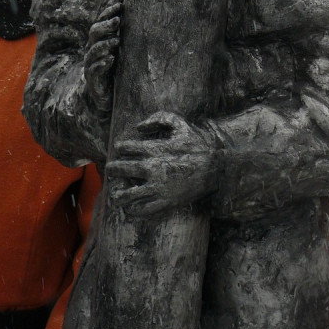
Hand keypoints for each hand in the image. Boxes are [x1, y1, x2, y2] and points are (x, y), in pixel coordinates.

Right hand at [83, 2, 121, 115]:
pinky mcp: (93, 78)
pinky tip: (111, 59)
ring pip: (93, 50)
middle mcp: (92, 50)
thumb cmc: (117, 70)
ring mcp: (91, 64)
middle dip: (106, 25)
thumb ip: (127, 36)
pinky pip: (94, 69)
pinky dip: (102, 63)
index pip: (101, 21)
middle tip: (118, 21)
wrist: (106, 95)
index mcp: (99, 40)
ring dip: (105, 44)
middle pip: (94, 32)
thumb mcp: (123, 51)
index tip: (121, 5)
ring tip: (116, 41)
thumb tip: (145, 15)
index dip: (108, 12)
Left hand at [105, 111, 220, 215]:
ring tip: (115, 195)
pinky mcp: (165, 202)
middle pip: (121, 169)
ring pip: (127, 194)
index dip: (120, 147)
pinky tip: (130, 208)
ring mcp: (158, 187)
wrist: (217, 165)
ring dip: (117, 194)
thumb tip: (139, 127)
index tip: (121, 149)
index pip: (125, 148)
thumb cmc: (198, 142)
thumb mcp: (180, 124)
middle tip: (111, 170)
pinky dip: (133, 210)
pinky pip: (143, 210)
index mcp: (154, 149)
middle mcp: (152, 168)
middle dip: (113, 169)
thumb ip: (158, 119)